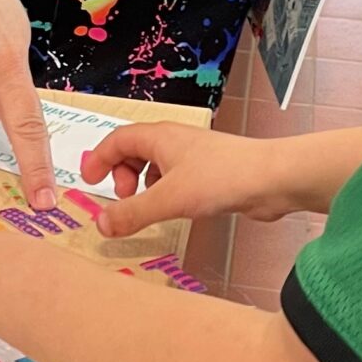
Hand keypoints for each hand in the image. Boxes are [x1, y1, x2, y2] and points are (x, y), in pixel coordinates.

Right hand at [81, 121, 322, 241]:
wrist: (272, 179)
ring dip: (143, 186)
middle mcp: (174, 141)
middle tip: (124, 201)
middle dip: (121, 175)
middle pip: (134, 150)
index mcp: (159, 136)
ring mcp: (194, 156)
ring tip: (148, 208)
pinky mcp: (210, 173)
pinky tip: (175, 211)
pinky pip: (175, 179)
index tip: (89, 183)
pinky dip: (165, 193)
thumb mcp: (169, 199)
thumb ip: (132, 213)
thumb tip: (100, 225)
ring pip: (156, 166)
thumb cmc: (220, 179)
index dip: (99, 159)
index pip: (117, 140)